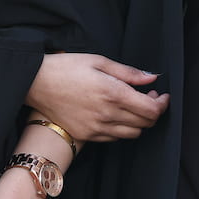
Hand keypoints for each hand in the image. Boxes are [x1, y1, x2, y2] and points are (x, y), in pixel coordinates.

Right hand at [25, 53, 166, 142]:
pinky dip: (122, 128)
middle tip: (149, 97)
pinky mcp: (86, 136)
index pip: (151, 109)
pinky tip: (116, 115)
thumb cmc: (66, 67)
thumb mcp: (98, 61)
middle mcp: (107, 114)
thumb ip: (128, 72)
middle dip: (153, 111)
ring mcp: (96, 128)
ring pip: (133, 134)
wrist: (35, 83)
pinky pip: (114, 138)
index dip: (162, 104)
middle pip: (146, 123)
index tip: (161, 95)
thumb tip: (152, 78)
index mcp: (112, 93)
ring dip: (139, 122)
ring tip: (133, 107)